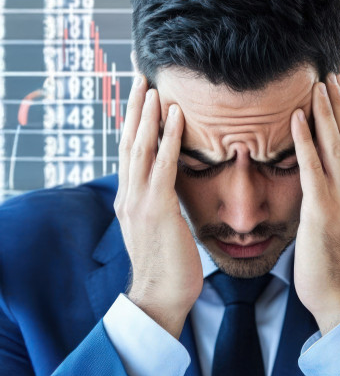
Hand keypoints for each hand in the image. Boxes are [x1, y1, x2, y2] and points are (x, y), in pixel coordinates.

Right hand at [114, 76, 203, 337]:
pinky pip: (162, 165)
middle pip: (128, 141)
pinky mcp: (156, 209)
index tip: (140, 96)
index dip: (133, 121)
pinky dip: (167, 137)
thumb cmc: (167, 266)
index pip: (129, 151)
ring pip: (140, 147)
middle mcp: (128, 195)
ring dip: (147, 114)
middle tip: (140, 77)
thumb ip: (158, 203)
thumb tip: (168, 186)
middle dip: (135, 107)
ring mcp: (138, 201)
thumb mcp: (157, 228)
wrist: (159, 298)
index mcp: (128, 199)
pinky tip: (175, 115)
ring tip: (153, 85)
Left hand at [291, 73, 339, 334]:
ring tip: (318, 83)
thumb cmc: (331, 263)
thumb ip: (329, 197)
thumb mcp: (335, 223)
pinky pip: (312, 168)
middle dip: (339, 102)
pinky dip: (305, 141)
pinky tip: (295, 118)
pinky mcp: (322, 210)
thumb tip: (315, 180)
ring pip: (335, 145)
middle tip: (331, 72)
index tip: (339, 86)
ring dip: (325, 112)